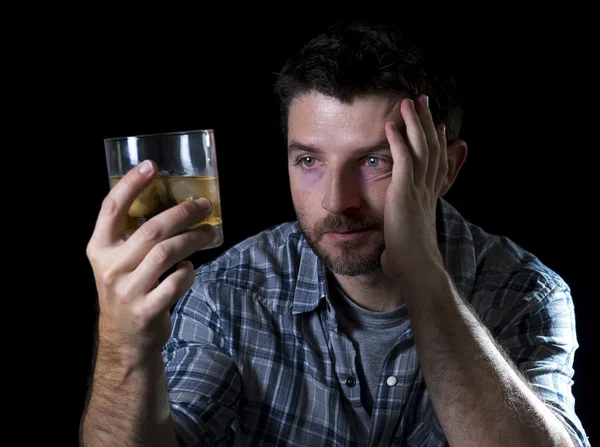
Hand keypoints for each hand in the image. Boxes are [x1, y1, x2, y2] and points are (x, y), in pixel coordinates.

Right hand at [86, 160, 216, 364]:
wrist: (125, 340)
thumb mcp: (119, 262)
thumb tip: (175, 206)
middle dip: (183, 213)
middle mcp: (110, 268)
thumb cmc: (128, 290)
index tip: (152, 166)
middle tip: (205, 206)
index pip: (111, 208)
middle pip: (151, 229)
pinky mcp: (147, 310)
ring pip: (167, 253)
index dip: (131, 184)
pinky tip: (191, 268)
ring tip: (209, 232)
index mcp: (100, 249)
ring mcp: (127, 290)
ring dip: (193, 239)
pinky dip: (190, 271)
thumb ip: (135, 238)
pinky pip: (177, 281)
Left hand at [380, 94, 446, 279]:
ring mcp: (416, 190)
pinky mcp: (403, 193)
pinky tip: (390, 125)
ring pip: (420, 148)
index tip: (437, 124)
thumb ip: (400, 232)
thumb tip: (388, 247)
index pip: (435, 162)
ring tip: (408, 101)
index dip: (436, 141)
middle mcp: (426, 189)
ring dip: (414, 123)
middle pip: (431, 147)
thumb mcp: (405, 239)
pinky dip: (398, 141)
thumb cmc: (408, 260)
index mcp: (427, 197)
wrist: (415, 270)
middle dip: (426, 122)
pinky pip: (402, 160)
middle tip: (422, 100)